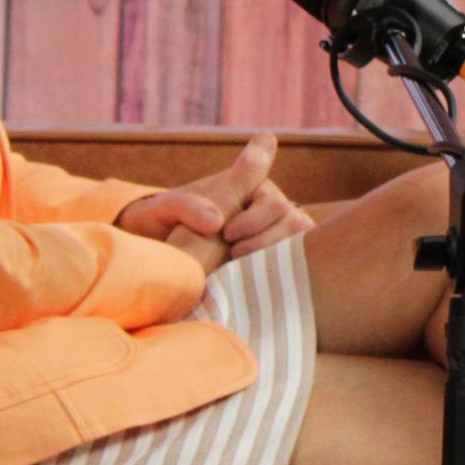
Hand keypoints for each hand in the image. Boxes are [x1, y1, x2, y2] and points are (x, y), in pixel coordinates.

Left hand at [117, 132, 313, 270]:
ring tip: (240, 266)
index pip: (274, 201)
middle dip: (263, 240)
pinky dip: (282, 271)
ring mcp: (276, 233)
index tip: (226, 233)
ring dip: (273, 256)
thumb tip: (216, 220)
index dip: (255, 220)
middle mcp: (269, 208)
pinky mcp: (276, 259)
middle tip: (231, 252)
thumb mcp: (167, 209)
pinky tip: (256, 278)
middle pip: (293, 221)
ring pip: (300, 244)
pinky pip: (297, 264)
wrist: (164, 256)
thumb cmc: (165, 224)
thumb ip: (187, 205)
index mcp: (251, 186)